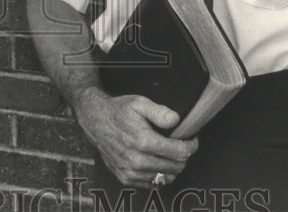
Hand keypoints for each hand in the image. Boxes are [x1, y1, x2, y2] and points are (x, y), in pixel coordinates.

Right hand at [73, 88, 197, 187]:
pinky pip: (153, 183)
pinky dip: (160, 174)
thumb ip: (159, 112)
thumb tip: (177, 121)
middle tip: (180, 144)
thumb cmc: (119, 111)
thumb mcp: (139, 103)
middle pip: (176, 167)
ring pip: (166, 177)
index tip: (191, 139)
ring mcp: (131, 172)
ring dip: (173, 167)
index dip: (191, 145)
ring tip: (169, 153)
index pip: (180, 152)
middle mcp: (137, 161)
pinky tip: (157, 161)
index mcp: (144, 141)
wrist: (95, 122)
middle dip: (183, 156)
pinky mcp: (126, 178)